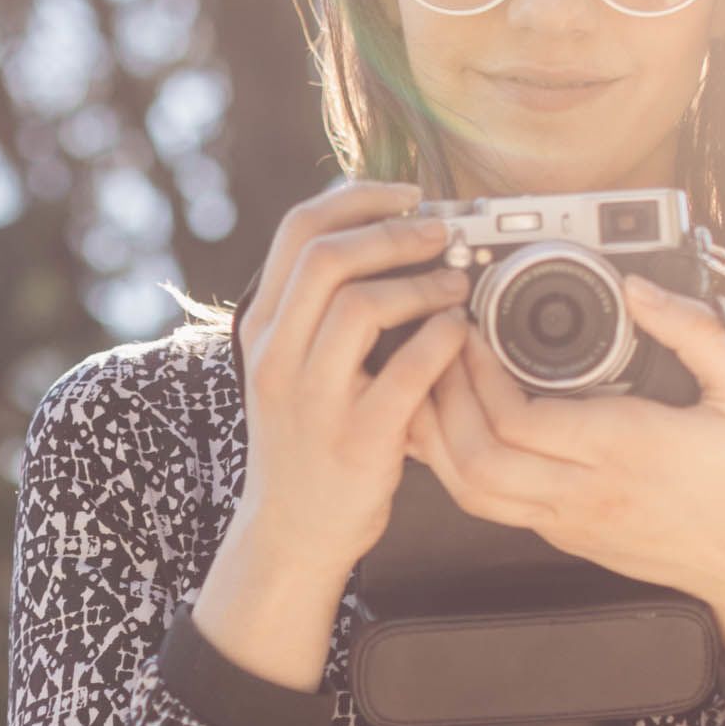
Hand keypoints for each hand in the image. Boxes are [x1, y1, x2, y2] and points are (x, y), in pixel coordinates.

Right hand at [193, 181, 474, 688]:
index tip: (406, 194)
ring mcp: (314, 400)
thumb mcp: (290, 364)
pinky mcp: (357, 440)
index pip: (298, 231)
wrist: (293, 531)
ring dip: (420, 283)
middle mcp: (277, 357)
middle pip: (326, 257)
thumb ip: (317, 305)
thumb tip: (372, 228)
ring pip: (359, 307)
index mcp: (262, 328)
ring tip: (458, 283)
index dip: (357, 197)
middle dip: (393, 232)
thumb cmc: (308, 437)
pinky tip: (462, 332)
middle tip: (442, 232)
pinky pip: (406, 373)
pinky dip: (442, 341)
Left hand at [412, 272, 724, 674]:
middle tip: (440, 350)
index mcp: (624, 448)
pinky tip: (453, 426)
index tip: (473, 333)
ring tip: (434, 384)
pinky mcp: (561, 534)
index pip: (519, 421)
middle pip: (477, 457)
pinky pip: (488, 504)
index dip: (478, 375)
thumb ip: (694, 329)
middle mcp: (585, 490)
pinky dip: (456, 465)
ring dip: (439, 436)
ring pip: (470, 490)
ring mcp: (566, 519)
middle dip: (443, 399)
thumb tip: (640, 288)